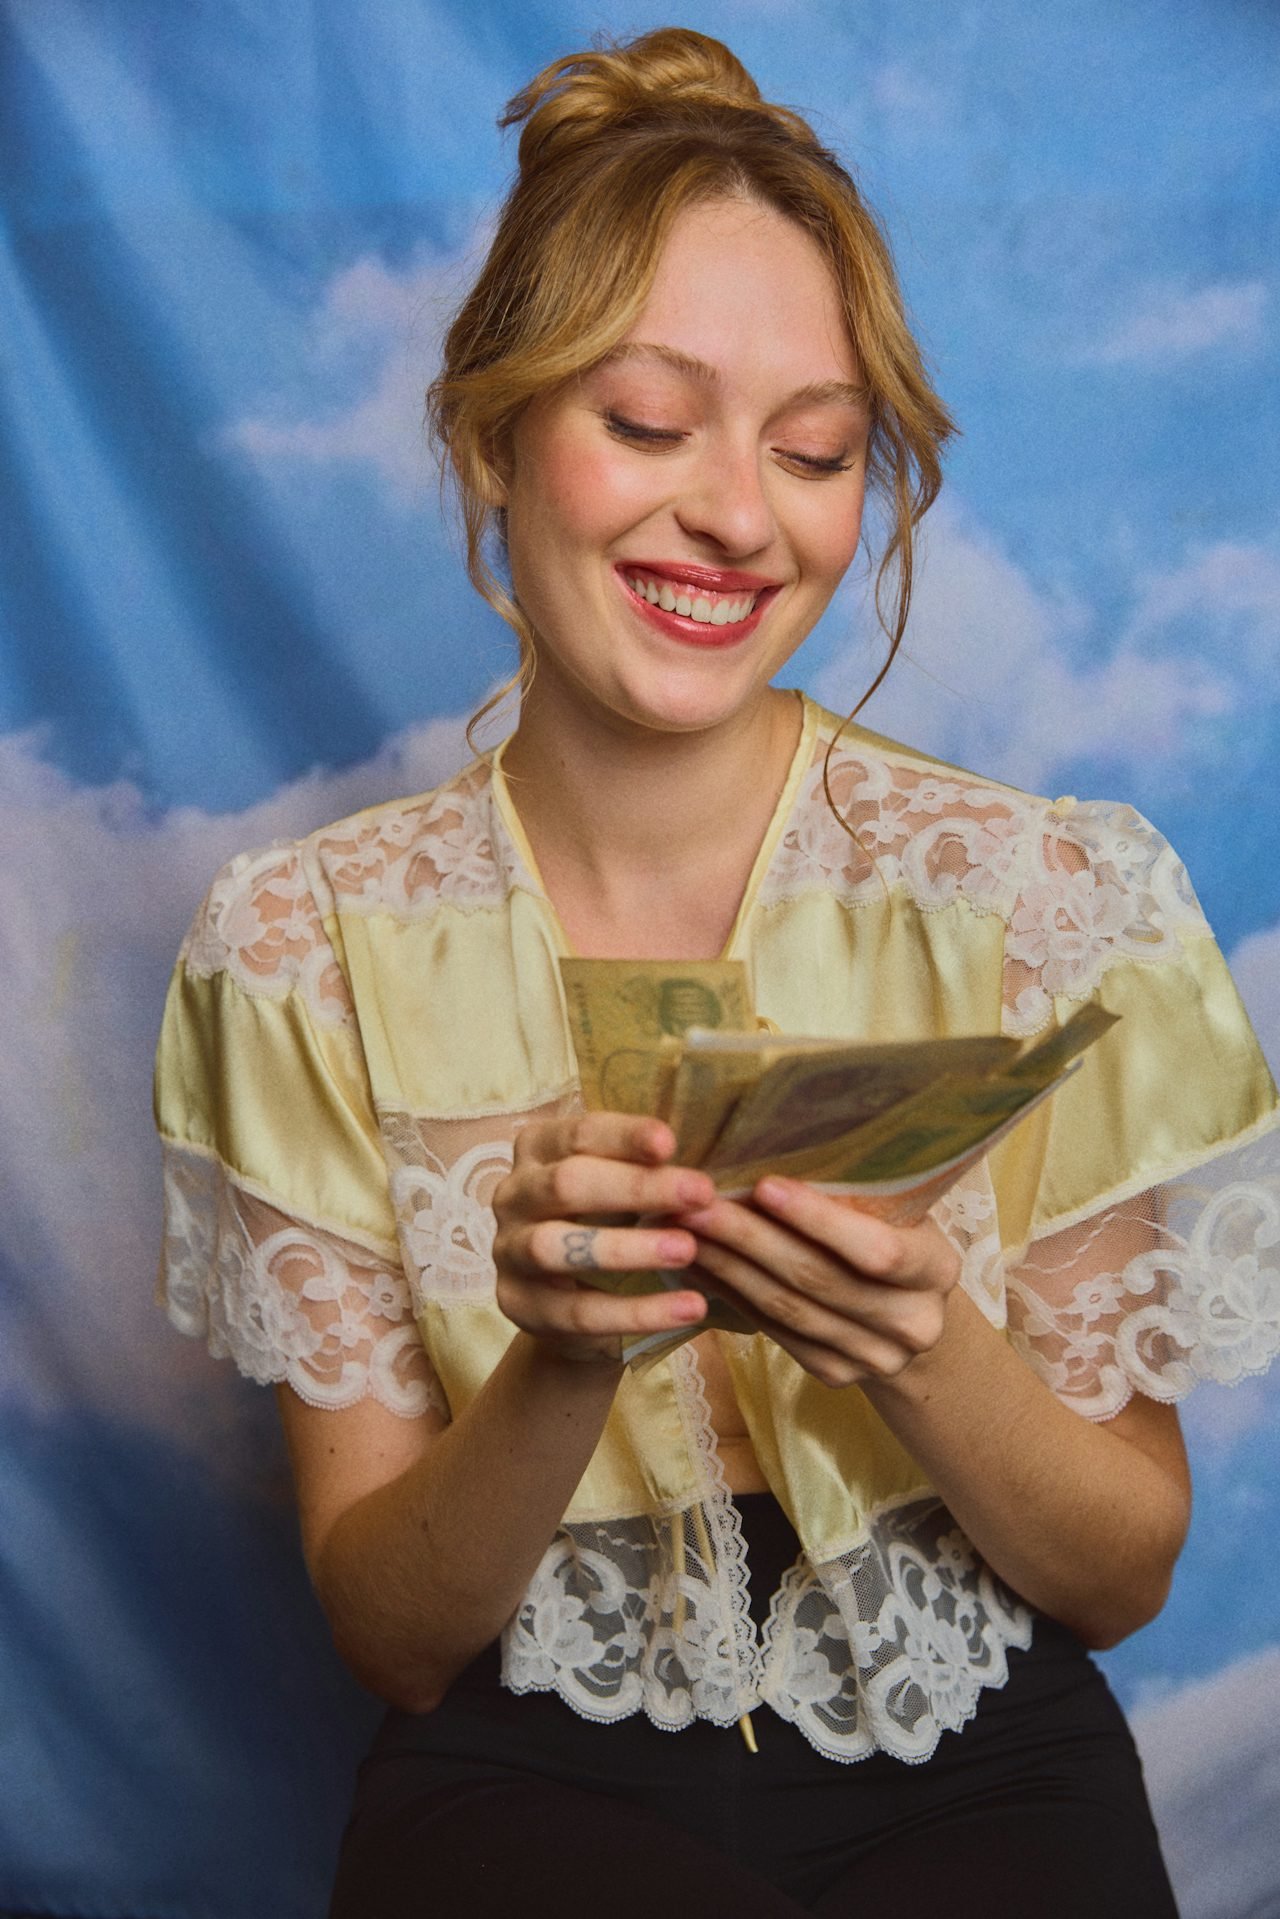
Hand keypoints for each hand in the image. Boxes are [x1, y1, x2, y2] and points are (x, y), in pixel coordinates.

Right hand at [491, 1113, 715, 1363]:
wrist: (570, 1303)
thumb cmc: (605, 1223)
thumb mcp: (620, 1189)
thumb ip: (645, 1173)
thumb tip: (696, 1176)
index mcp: (537, 1150)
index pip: (579, 1134)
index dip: (624, 1137)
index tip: (669, 1143)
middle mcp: (513, 1195)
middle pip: (566, 1184)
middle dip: (637, 1187)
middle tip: (701, 1194)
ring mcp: (508, 1252)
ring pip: (555, 1246)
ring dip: (626, 1248)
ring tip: (686, 1250)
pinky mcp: (520, 1305)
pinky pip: (579, 1311)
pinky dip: (637, 1312)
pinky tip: (688, 1307)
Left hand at [679, 1179, 959, 1387]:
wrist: (909, 1308)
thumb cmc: (896, 1233)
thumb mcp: (895, 1207)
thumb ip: (855, 1190)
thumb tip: (768, 1143)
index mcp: (936, 1268)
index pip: (877, 1250)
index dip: (818, 1220)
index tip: (762, 1185)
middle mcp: (913, 1323)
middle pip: (819, 1281)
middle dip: (750, 1239)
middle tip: (695, 1203)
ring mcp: (874, 1357)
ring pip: (787, 1310)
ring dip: (727, 1267)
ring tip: (682, 1230)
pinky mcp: (836, 1374)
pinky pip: (773, 1331)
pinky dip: (730, 1295)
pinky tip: (697, 1266)